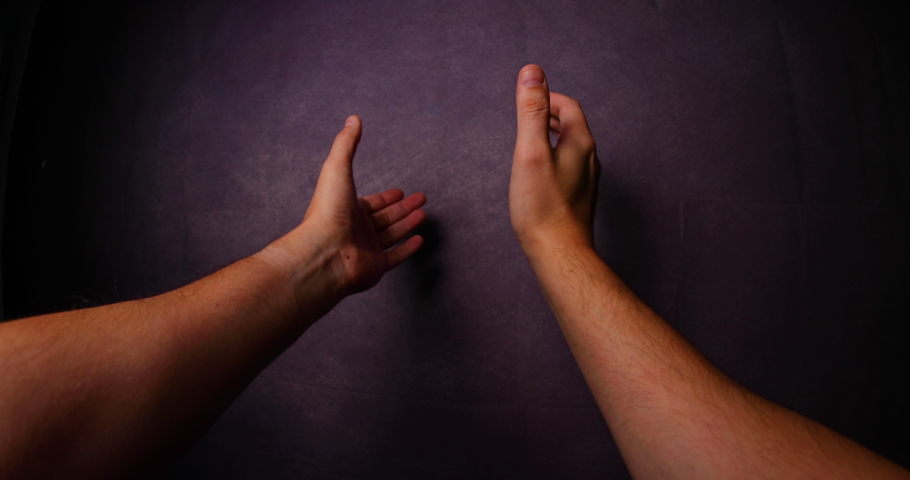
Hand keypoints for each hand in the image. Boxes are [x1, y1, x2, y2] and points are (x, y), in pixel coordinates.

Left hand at [267, 115, 425, 299]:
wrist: (325, 252)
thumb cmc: (328, 211)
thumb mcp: (337, 169)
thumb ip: (346, 144)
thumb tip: (353, 118)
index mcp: (348, 209)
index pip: (372, 202)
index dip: (387, 196)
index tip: (401, 191)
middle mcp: (357, 229)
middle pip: (385, 217)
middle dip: (403, 207)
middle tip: (421, 199)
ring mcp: (366, 249)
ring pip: (392, 234)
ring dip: (408, 224)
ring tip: (423, 214)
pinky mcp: (375, 267)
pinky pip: (395, 257)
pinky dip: (408, 249)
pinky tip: (420, 240)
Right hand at [509, 64, 599, 252]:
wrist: (559, 252)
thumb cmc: (541, 206)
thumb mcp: (530, 152)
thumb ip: (531, 111)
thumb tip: (532, 72)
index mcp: (580, 143)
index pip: (568, 106)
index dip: (548, 97)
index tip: (527, 98)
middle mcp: (589, 159)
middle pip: (571, 126)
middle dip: (549, 116)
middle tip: (527, 115)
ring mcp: (586, 180)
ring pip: (570, 148)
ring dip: (551, 137)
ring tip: (530, 140)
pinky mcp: (579, 198)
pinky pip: (568, 168)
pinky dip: (553, 158)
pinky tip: (539, 173)